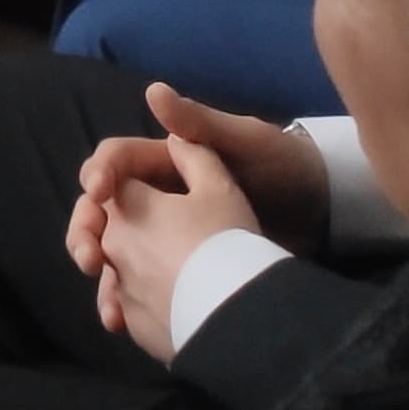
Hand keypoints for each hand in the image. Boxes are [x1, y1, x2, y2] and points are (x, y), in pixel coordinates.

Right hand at [66, 82, 326, 363]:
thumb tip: (152, 91)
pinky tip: (119, 319)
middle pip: (104, 209)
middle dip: (87, 229)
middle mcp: (157, 196)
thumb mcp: (246, 142)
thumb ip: (200, 124)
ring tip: (104, 293)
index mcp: (165, 161)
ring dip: (101, 268)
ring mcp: (166, 234)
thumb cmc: (284, 167)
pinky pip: (138, 282)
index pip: (117, 162)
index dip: (100, 173)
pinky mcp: (177, 268)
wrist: (321, 214)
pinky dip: (123, 299)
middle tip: (88, 256)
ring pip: (115, 249)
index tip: (97, 193)